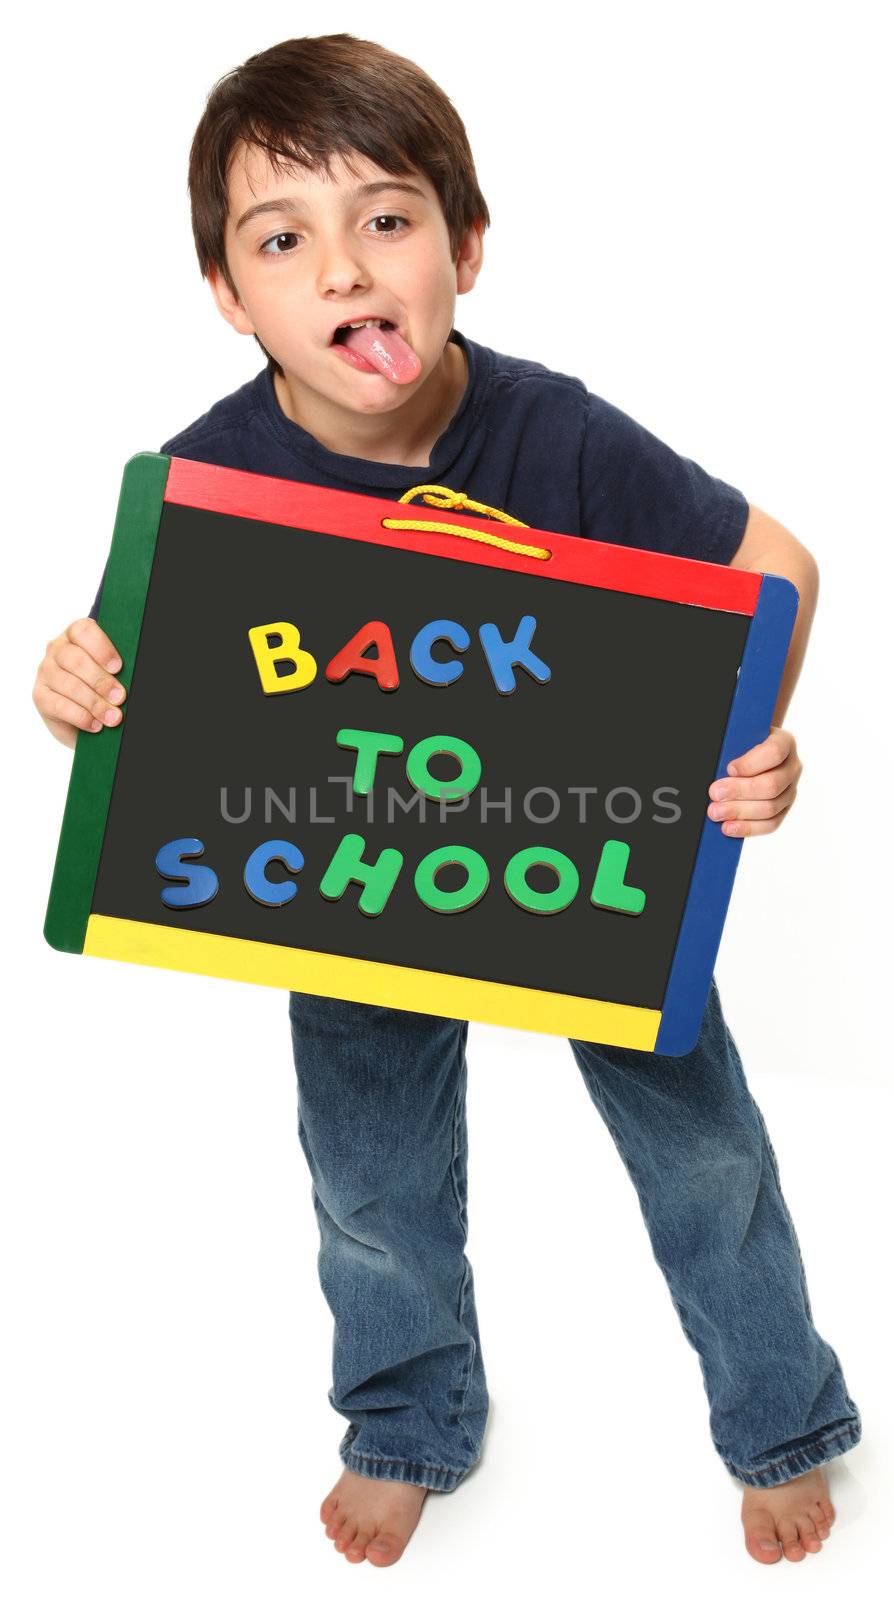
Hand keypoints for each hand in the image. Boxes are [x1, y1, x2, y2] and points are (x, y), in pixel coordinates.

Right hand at [33, 618, 125, 749]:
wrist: (84, 720)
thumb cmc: (103, 688)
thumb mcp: (113, 674)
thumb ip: (118, 669)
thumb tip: (132, 677)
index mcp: (75, 636)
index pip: (83, 631)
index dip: (102, 649)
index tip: (118, 668)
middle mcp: (57, 650)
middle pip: (75, 660)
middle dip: (101, 681)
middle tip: (120, 697)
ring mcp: (46, 672)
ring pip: (69, 684)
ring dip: (95, 703)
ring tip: (113, 717)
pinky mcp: (40, 696)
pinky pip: (59, 705)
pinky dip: (81, 717)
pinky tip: (96, 725)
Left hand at [706, 725, 801, 837]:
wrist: (751, 753)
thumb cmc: (743, 743)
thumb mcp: (740, 737)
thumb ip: (732, 748)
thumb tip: (723, 768)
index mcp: (784, 742)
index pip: (774, 753)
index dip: (751, 764)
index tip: (729, 769)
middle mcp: (792, 767)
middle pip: (771, 785)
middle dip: (740, 791)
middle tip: (715, 793)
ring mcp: (790, 790)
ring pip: (770, 807)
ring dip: (739, 812)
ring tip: (715, 812)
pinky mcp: (783, 809)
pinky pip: (770, 824)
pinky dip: (747, 828)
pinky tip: (728, 827)